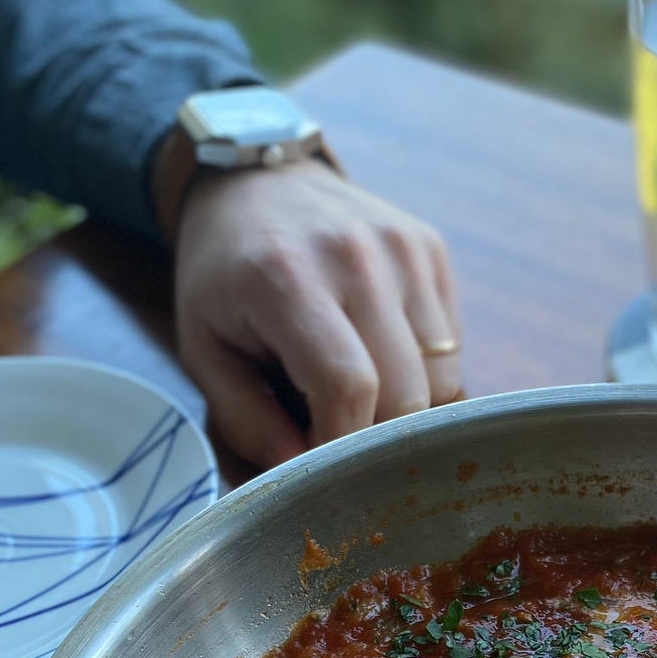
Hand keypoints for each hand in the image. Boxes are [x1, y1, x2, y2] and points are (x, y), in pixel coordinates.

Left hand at [172, 157, 461, 468]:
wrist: (258, 183)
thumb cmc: (224, 278)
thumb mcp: (205, 351)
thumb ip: (247, 421)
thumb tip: (302, 475)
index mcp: (287, 278)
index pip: (348, 386)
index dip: (342, 445)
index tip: (325, 473)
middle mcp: (356, 256)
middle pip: (405, 393)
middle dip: (377, 439)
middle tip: (342, 444)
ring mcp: (404, 249)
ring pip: (441, 379)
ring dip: (405, 412)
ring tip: (360, 401)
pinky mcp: (432, 250)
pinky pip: (451, 348)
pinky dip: (423, 376)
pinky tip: (381, 361)